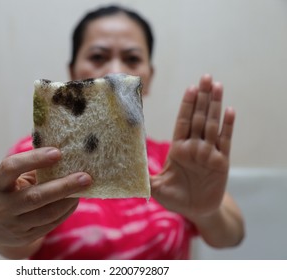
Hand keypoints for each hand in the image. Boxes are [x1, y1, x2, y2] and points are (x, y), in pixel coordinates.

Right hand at [0, 147, 91, 252]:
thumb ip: (31, 166)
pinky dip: (67, 210)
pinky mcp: (26, 237)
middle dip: (63, 186)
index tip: (57, 152)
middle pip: (35, 196)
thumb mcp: (11, 178)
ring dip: (70, 199)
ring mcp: (13, 225)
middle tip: (85, 177)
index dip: (34, 159)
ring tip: (85, 187)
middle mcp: (2, 207)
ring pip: (48, 213)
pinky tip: (75, 199)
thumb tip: (64, 152)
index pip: (11, 168)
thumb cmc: (8, 190)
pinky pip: (52, 223)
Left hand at [151, 74, 234, 218]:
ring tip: (218, 86)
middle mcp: (194, 147)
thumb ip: (145, 179)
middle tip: (206, 77)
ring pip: (212, 125)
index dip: (187, 105)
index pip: (183, 122)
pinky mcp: (222, 163)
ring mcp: (209, 153)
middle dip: (202, 97)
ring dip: (215, 105)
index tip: (190, 88)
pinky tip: (230, 111)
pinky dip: (228, 127)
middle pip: (199, 117)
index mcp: (178, 149)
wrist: (196, 211)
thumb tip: (125, 173)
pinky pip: (225, 142)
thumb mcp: (157, 188)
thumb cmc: (175, 198)